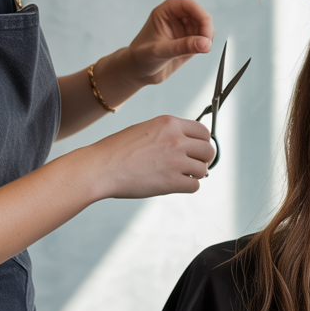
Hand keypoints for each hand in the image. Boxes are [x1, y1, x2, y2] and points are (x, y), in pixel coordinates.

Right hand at [88, 116, 215, 198]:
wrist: (100, 168)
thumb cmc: (118, 150)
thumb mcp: (146, 129)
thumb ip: (169, 134)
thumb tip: (189, 145)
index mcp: (170, 123)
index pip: (203, 132)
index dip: (203, 143)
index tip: (197, 151)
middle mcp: (176, 139)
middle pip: (209, 150)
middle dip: (203, 159)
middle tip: (193, 166)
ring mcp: (176, 160)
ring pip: (203, 169)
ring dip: (194, 174)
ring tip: (179, 176)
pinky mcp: (172, 181)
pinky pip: (194, 185)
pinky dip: (188, 186)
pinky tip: (175, 185)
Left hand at [125, 0, 213, 85]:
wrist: (138, 71)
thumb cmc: (141, 57)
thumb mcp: (160, 51)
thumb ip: (182, 47)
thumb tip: (205, 44)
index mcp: (166, 11)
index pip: (188, 5)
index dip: (201, 15)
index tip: (206, 32)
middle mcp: (177, 16)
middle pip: (200, 15)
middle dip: (206, 28)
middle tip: (206, 44)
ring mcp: (185, 28)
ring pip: (205, 26)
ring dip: (207, 37)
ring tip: (201, 50)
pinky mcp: (190, 40)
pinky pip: (205, 38)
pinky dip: (206, 44)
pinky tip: (200, 51)